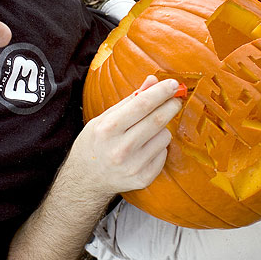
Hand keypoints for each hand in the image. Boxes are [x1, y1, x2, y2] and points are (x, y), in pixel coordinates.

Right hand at [69, 76, 181, 195]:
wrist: (85, 179)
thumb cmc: (94, 143)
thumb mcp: (104, 118)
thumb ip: (129, 100)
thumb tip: (153, 81)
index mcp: (108, 128)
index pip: (142, 104)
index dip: (161, 92)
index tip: (173, 84)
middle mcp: (121, 148)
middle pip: (157, 120)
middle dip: (171, 105)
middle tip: (175, 99)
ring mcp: (133, 166)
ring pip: (164, 136)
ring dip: (162, 128)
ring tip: (148, 131)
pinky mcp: (143, 178)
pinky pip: (163, 153)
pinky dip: (159, 147)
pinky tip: (145, 148)